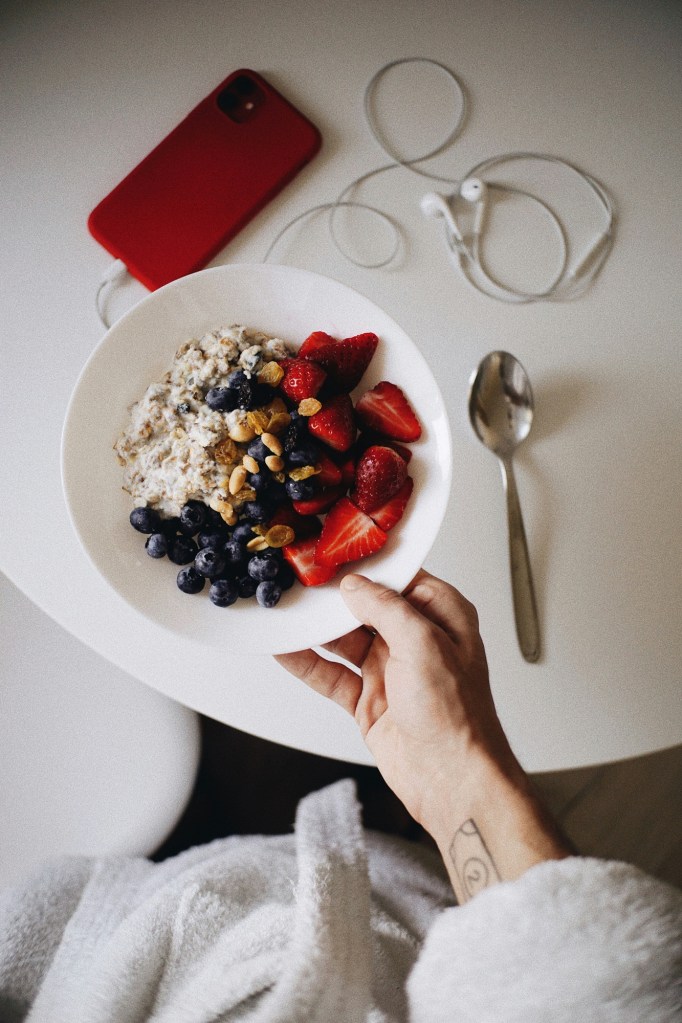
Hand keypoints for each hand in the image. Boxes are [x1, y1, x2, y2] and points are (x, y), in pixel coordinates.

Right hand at [275, 570, 517, 832]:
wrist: (452, 780)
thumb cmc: (458, 717)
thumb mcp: (424, 644)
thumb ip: (386, 608)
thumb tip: (356, 586)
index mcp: (441, 617)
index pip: (399, 579)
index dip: (366, 567)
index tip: (332, 555)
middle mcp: (417, 641)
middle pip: (365, 608)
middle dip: (332, 600)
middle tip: (298, 584)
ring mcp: (391, 671)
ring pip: (343, 641)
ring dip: (315, 631)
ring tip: (284, 613)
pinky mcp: (370, 700)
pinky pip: (332, 675)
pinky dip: (308, 664)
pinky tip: (286, 650)